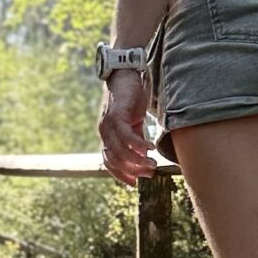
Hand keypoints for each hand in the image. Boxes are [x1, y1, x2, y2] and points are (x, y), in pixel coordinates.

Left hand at [99, 69, 155, 186]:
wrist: (125, 74)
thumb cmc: (130, 99)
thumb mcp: (134, 123)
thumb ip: (136, 140)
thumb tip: (144, 158)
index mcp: (107, 136)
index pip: (109, 162)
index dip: (121, 174)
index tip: (134, 182)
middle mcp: (104, 132)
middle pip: (115, 160)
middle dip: (133, 170)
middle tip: (150, 172)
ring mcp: (108, 124)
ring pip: (120, 151)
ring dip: (137, 160)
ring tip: (152, 163)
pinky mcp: (116, 115)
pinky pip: (126, 136)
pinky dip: (139, 145)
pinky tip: (150, 148)